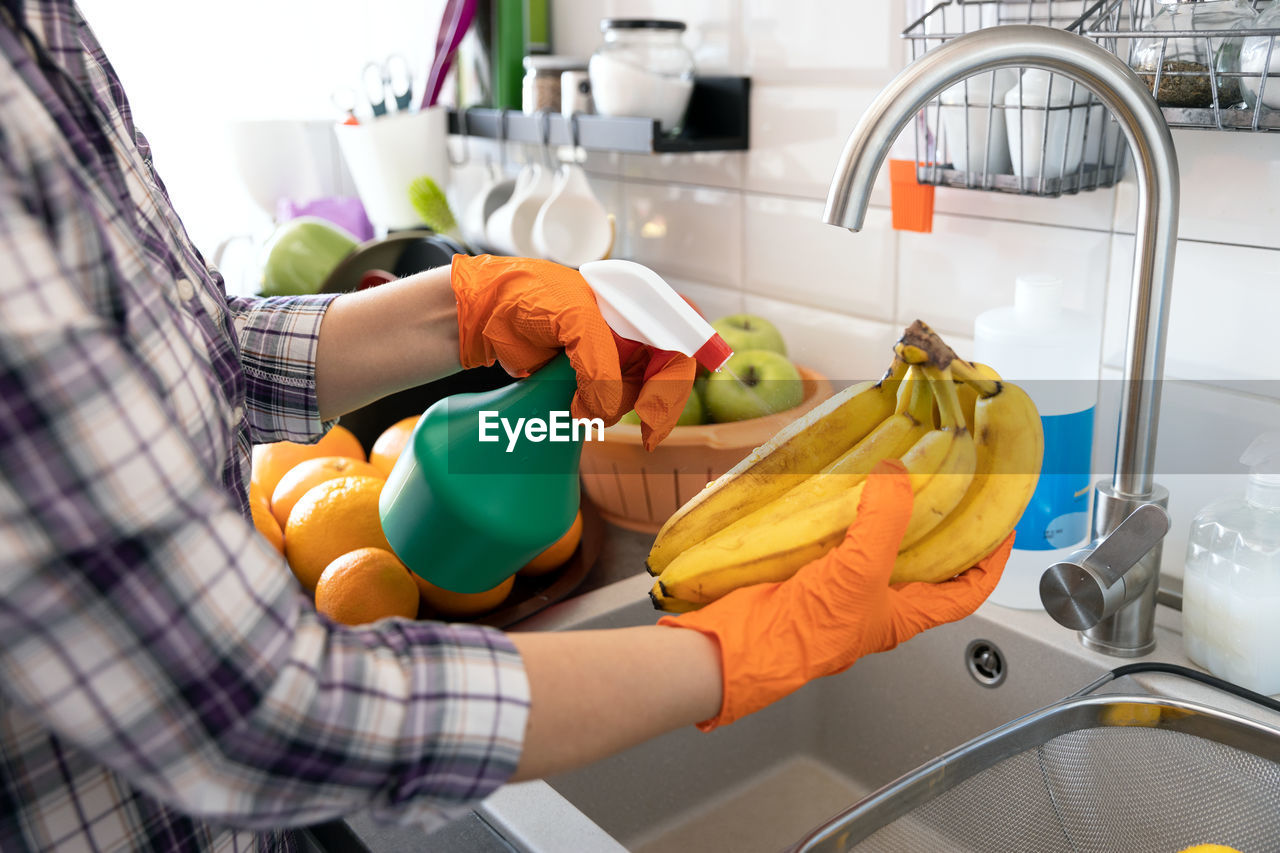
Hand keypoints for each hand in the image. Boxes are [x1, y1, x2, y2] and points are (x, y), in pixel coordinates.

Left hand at [450, 255, 695, 448]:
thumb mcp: (575, 318)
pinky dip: (599, 414)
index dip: (680, 372)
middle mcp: (629, 330)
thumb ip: (601, 360)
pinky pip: (608, 404)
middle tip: (648, 430)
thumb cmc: (530, 297)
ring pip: (635, 394)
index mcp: (636, 304)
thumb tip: (608, 408)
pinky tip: (577, 412)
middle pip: (663, 374)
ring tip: (579, 405)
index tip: (665, 402)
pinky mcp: (587, 379)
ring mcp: (609, 356)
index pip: (679, 338)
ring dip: (616, 408)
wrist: (485, 314)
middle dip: (655, 402)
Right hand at [658, 459, 1010, 729]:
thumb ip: (884, 521)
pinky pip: (836, 538)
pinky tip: (840, 491)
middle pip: (924, 564)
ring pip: (877, 547)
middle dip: (938, 529)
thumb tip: (896, 475)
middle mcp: (878, 602)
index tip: (1002, 528)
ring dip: (887, 516)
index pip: (967, 591)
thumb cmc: (806, 631)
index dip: (990, 562)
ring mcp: (842, 588)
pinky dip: (843, 514)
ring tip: (896, 478)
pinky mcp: (809, 573)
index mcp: (905, 614)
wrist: (741, 645)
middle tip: (949, 488)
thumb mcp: (859, 571)